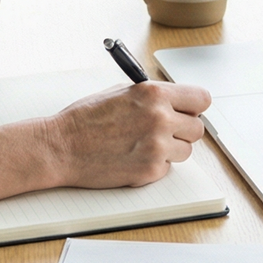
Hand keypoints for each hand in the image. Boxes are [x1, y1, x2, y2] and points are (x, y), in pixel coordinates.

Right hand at [43, 81, 212, 187]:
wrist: (61, 147)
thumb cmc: (85, 119)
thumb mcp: (121, 92)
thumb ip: (152, 96)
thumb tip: (176, 102)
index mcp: (154, 94)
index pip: (201, 99)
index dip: (194, 107)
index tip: (188, 111)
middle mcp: (160, 118)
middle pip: (197, 128)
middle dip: (182, 130)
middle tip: (164, 131)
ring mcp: (157, 146)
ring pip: (186, 150)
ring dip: (170, 149)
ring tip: (142, 144)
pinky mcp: (151, 170)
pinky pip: (167, 168)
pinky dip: (154, 165)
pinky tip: (132, 157)